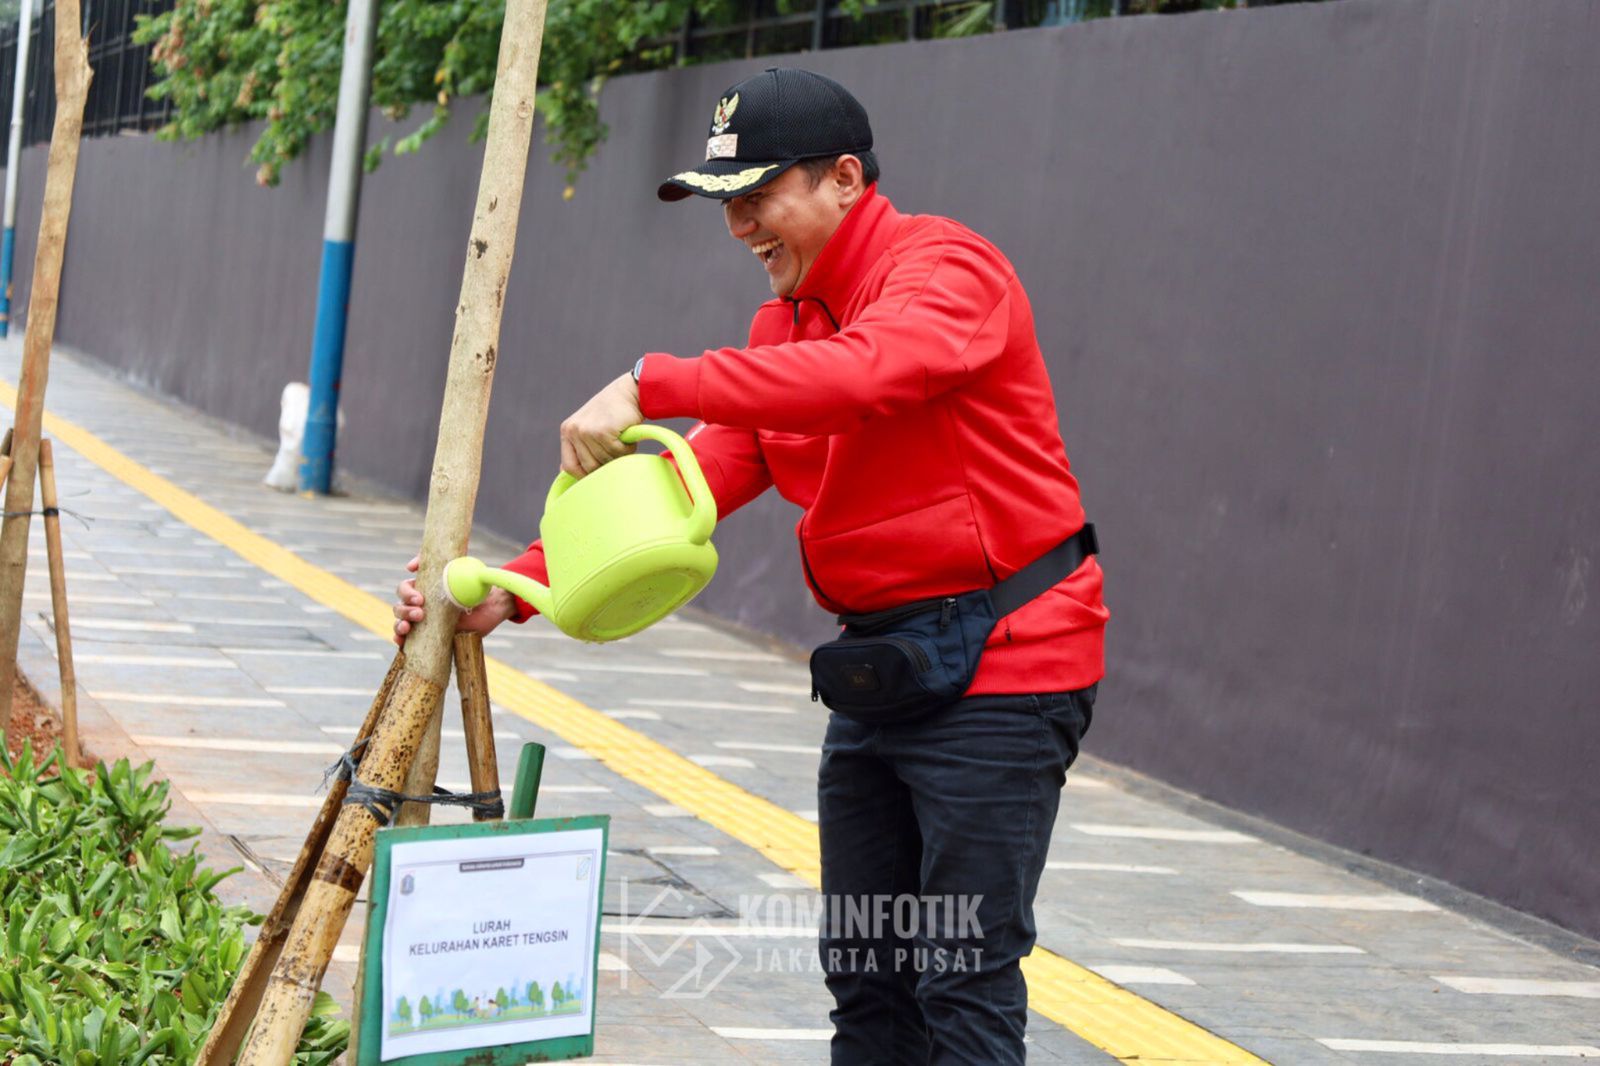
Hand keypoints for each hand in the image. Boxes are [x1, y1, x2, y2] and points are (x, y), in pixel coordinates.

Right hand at [392, 555, 515, 646]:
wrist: (493, 607)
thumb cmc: (476, 586)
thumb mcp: (461, 570)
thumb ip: (444, 562)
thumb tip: (411, 566)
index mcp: (425, 589)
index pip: (405, 588)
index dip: (406, 592)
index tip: (420, 598)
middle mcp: (422, 605)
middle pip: (400, 606)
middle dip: (405, 609)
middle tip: (420, 612)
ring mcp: (425, 623)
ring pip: (401, 622)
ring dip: (400, 624)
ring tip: (408, 627)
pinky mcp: (430, 638)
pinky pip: (409, 641)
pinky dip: (400, 640)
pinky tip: (401, 640)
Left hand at [559, 372, 641, 478]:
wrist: (628, 392)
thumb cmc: (612, 413)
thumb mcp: (589, 427)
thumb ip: (579, 447)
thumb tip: (564, 471)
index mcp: (567, 431)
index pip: (569, 466)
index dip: (584, 475)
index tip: (598, 475)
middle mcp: (574, 430)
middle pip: (589, 467)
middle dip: (606, 464)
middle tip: (616, 449)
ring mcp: (587, 431)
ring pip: (605, 461)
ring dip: (619, 455)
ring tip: (622, 439)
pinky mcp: (602, 431)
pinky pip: (617, 453)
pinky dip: (627, 448)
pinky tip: (626, 435)